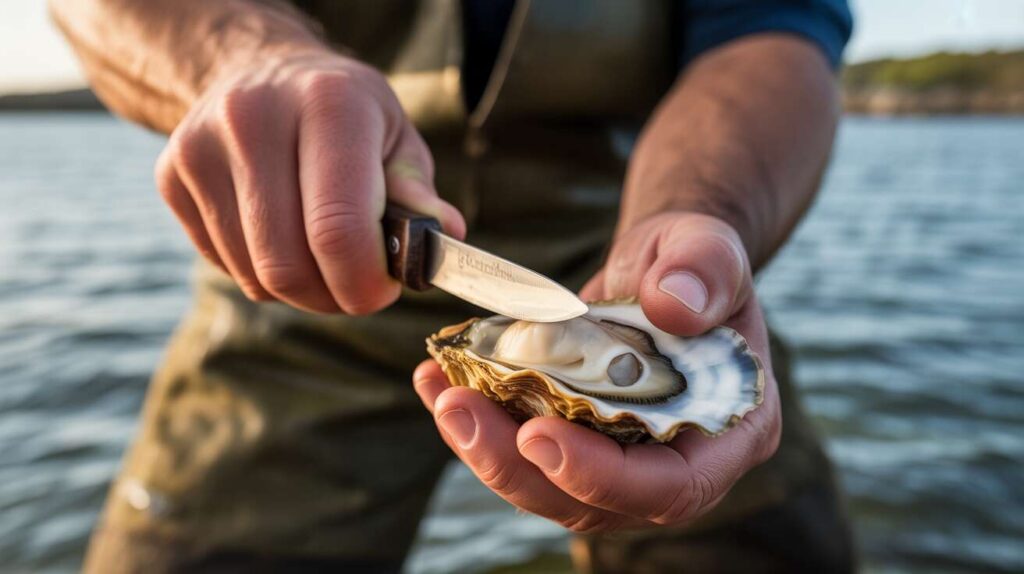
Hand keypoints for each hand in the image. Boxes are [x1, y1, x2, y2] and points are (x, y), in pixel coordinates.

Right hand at [156, 50, 464, 313]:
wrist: (259, 71)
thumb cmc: (345, 115)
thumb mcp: (395, 137)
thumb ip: (417, 194)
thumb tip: (445, 237)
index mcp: (328, 103)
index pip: (338, 229)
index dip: (364, 282)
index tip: (382, 288)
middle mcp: (253, 119)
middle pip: (289, 265)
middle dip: (333, 295)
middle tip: (357, 284)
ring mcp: (201, 148)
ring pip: (256, 276)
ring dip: (301, 291)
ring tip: (324, 257)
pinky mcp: (171, 177)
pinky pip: (228, 269)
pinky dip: (265, 275)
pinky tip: (282, 236)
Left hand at [414, 213, 780, 531]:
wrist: (661, 269)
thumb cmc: (692, 261)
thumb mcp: (706, 246)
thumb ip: (704, 267)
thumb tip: (674, 304)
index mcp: (728, 431)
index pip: (672, 486)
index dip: (603, 475)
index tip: (539, 434)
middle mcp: (674, 463)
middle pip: (593, 502)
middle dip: (518, 465)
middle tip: (460, 409)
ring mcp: (619, 462)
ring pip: (546, 487)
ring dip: (485, 448)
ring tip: (442, 393)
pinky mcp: (574, 445)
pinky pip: (523, 453)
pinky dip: (478, 423)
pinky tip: (440, 379)